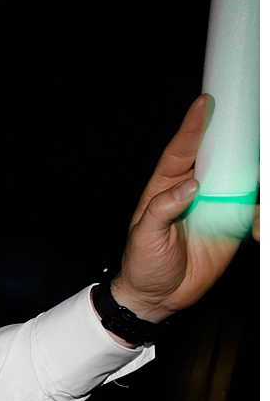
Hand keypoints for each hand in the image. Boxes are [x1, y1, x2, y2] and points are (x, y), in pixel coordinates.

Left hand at [110, 95, 252, 323]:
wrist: (158, 297)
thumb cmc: (142, 265)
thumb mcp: (144, 236)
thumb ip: (162, 209)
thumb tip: (189, 186)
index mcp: (166, 186)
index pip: (181, 150)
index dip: (193, 126)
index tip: (204, 103)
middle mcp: (194, 188)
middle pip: (217, 155)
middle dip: (231, 135)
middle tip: (245, 116)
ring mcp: (217, 204)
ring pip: (241, 176)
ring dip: (252, 167)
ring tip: (257, 158)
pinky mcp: (234, 222)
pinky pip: (254, 207)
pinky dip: (260, 205)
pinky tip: (259, 209)